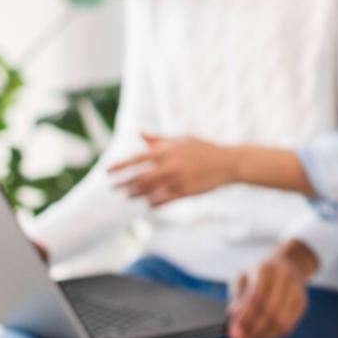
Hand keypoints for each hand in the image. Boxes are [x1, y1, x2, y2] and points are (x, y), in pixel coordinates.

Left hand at [110, 134, 234, 205]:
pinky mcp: (186, 192)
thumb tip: (138, 133)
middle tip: (114, 188)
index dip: (120, 166)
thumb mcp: (182, 139)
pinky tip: (147, 203)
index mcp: (168, 151)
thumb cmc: (204, 149)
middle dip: (124, 184)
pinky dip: (152, 203)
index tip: (107, 171)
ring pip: (149, 191)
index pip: (137, 159)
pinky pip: (163, 201)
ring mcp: (178, 180)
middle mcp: (171, 166)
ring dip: (135, 194)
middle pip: (139, 178)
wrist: (229, 163)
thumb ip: (158, 139)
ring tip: (127, 196)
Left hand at [227, 240, 316, 337]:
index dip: (244, 316)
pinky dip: (272, 337)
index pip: (256, 296)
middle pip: (270, 311)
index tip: (232, 332)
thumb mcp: (242, 279)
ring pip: (280, 322)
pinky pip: (288, 327)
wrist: (288, 265)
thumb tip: (233, 320)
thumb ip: (237, 299)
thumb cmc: (258, 275)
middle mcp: (285, 278)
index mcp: (267, 269)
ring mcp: (297, 291)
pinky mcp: (302, 304)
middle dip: (252, 330)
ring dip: (261, 337)